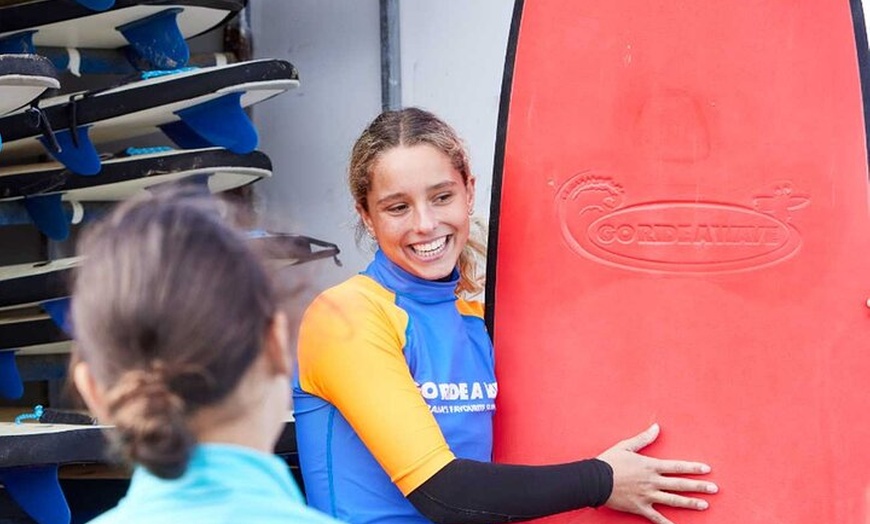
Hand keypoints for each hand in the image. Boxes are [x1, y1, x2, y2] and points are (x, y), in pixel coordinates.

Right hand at [596, 423, 716, 523]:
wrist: (594, 480)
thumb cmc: (609, 461)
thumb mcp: (626, 446)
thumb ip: (643, 438)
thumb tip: (657, 427)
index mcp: (650, 466)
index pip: (676, 466)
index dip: (692, 467)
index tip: (707, 469)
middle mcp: (652, 482)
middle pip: (680, 484)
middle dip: (699, 486)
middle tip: (715, 489)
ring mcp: (647, 496)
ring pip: (673, 500)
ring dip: (690, 502)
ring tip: (705, 505)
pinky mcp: (640, 508)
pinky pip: (656, 518)